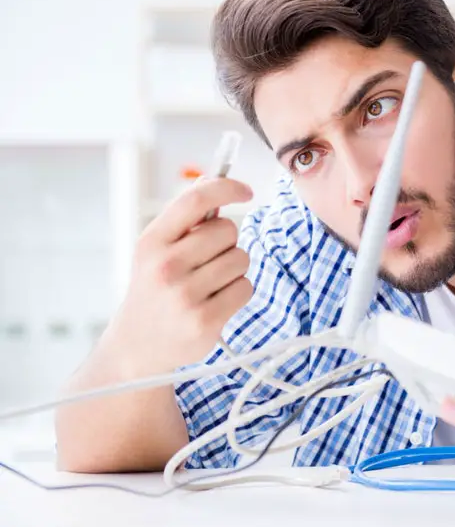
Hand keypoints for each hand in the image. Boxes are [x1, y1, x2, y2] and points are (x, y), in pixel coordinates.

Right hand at [101, 177, 254, 374]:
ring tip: (209, 284)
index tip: (245, 191)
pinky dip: (238, 292)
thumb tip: (214, 181)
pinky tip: (216, 302)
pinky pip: (245, 287)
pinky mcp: (205, 320)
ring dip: (233, 269)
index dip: (227, 188)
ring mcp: (185, 295)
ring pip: (241, 258)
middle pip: (228, 230)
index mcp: (152, 241)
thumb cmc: (154, 289)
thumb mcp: (155, 250)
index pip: (195, 199)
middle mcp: (166, 266)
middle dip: (227, 242)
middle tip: (208, 261)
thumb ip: (184, 218)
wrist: (137, 345)